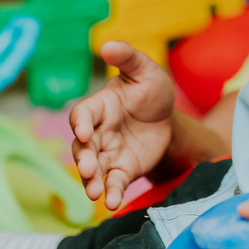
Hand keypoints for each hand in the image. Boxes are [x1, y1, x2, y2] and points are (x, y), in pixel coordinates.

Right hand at [69, 41, 173, 208]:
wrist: (168, 117)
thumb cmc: (150, 88)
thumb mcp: (145, 70)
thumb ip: (127, 58)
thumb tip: (109, 45)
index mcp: (99, 106)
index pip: (82, 114)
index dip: (80, 123)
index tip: (84, 131)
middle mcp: (98, 132)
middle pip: (83, 147)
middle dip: (84, 159)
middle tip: (88, 169)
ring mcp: (108, 153)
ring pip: (93, 170)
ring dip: (91, 181)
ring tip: (93, 193)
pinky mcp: (122, 170)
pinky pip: (114, 183)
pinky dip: (111, 193)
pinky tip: (112, 203)